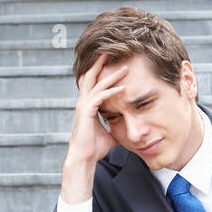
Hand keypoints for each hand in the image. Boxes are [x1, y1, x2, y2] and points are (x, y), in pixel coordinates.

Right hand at [66, 52, 127, 170]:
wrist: (84, 159)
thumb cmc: (95, 148)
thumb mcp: (110, 134)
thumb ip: (116, 126)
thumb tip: (128, 127)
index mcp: (88, 105)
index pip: (94, 84)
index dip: (103, 73)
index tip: (113, 64)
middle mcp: (83, 102)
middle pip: (92, 77)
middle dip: (102, 65)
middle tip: (112, 53)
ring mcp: (83, 106)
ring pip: (97, 85)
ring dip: (112, 76)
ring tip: (124, 68)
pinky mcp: (86, 112)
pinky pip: (100, 97)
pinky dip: (112, 91)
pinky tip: (122, 87)